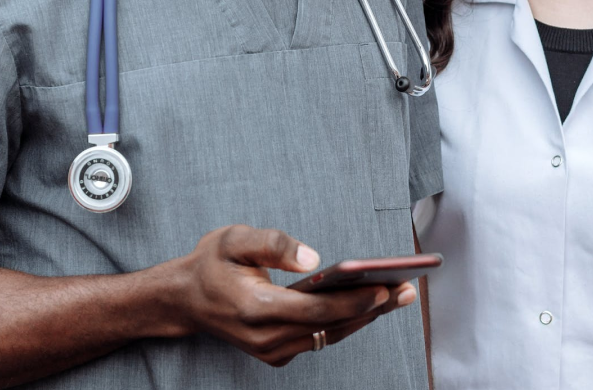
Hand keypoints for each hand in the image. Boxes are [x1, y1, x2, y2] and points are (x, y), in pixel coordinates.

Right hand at [170, 225, 415, 366]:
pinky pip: (318, 339)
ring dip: (364, 317)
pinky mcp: (276, 353)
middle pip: (330, 326)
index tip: (385, 286)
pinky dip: (344, 323)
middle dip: (372, 308)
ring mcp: (271, 351)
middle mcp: (266, 338)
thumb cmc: (212, 263)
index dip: (354, 301)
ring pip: (328, 336)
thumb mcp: (234, 239)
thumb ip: (273, 245)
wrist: (185, 298)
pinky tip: (367, 305)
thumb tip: (315, 258)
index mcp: (256, 309)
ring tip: (398, 294)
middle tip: (407, 289)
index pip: (317, 309)